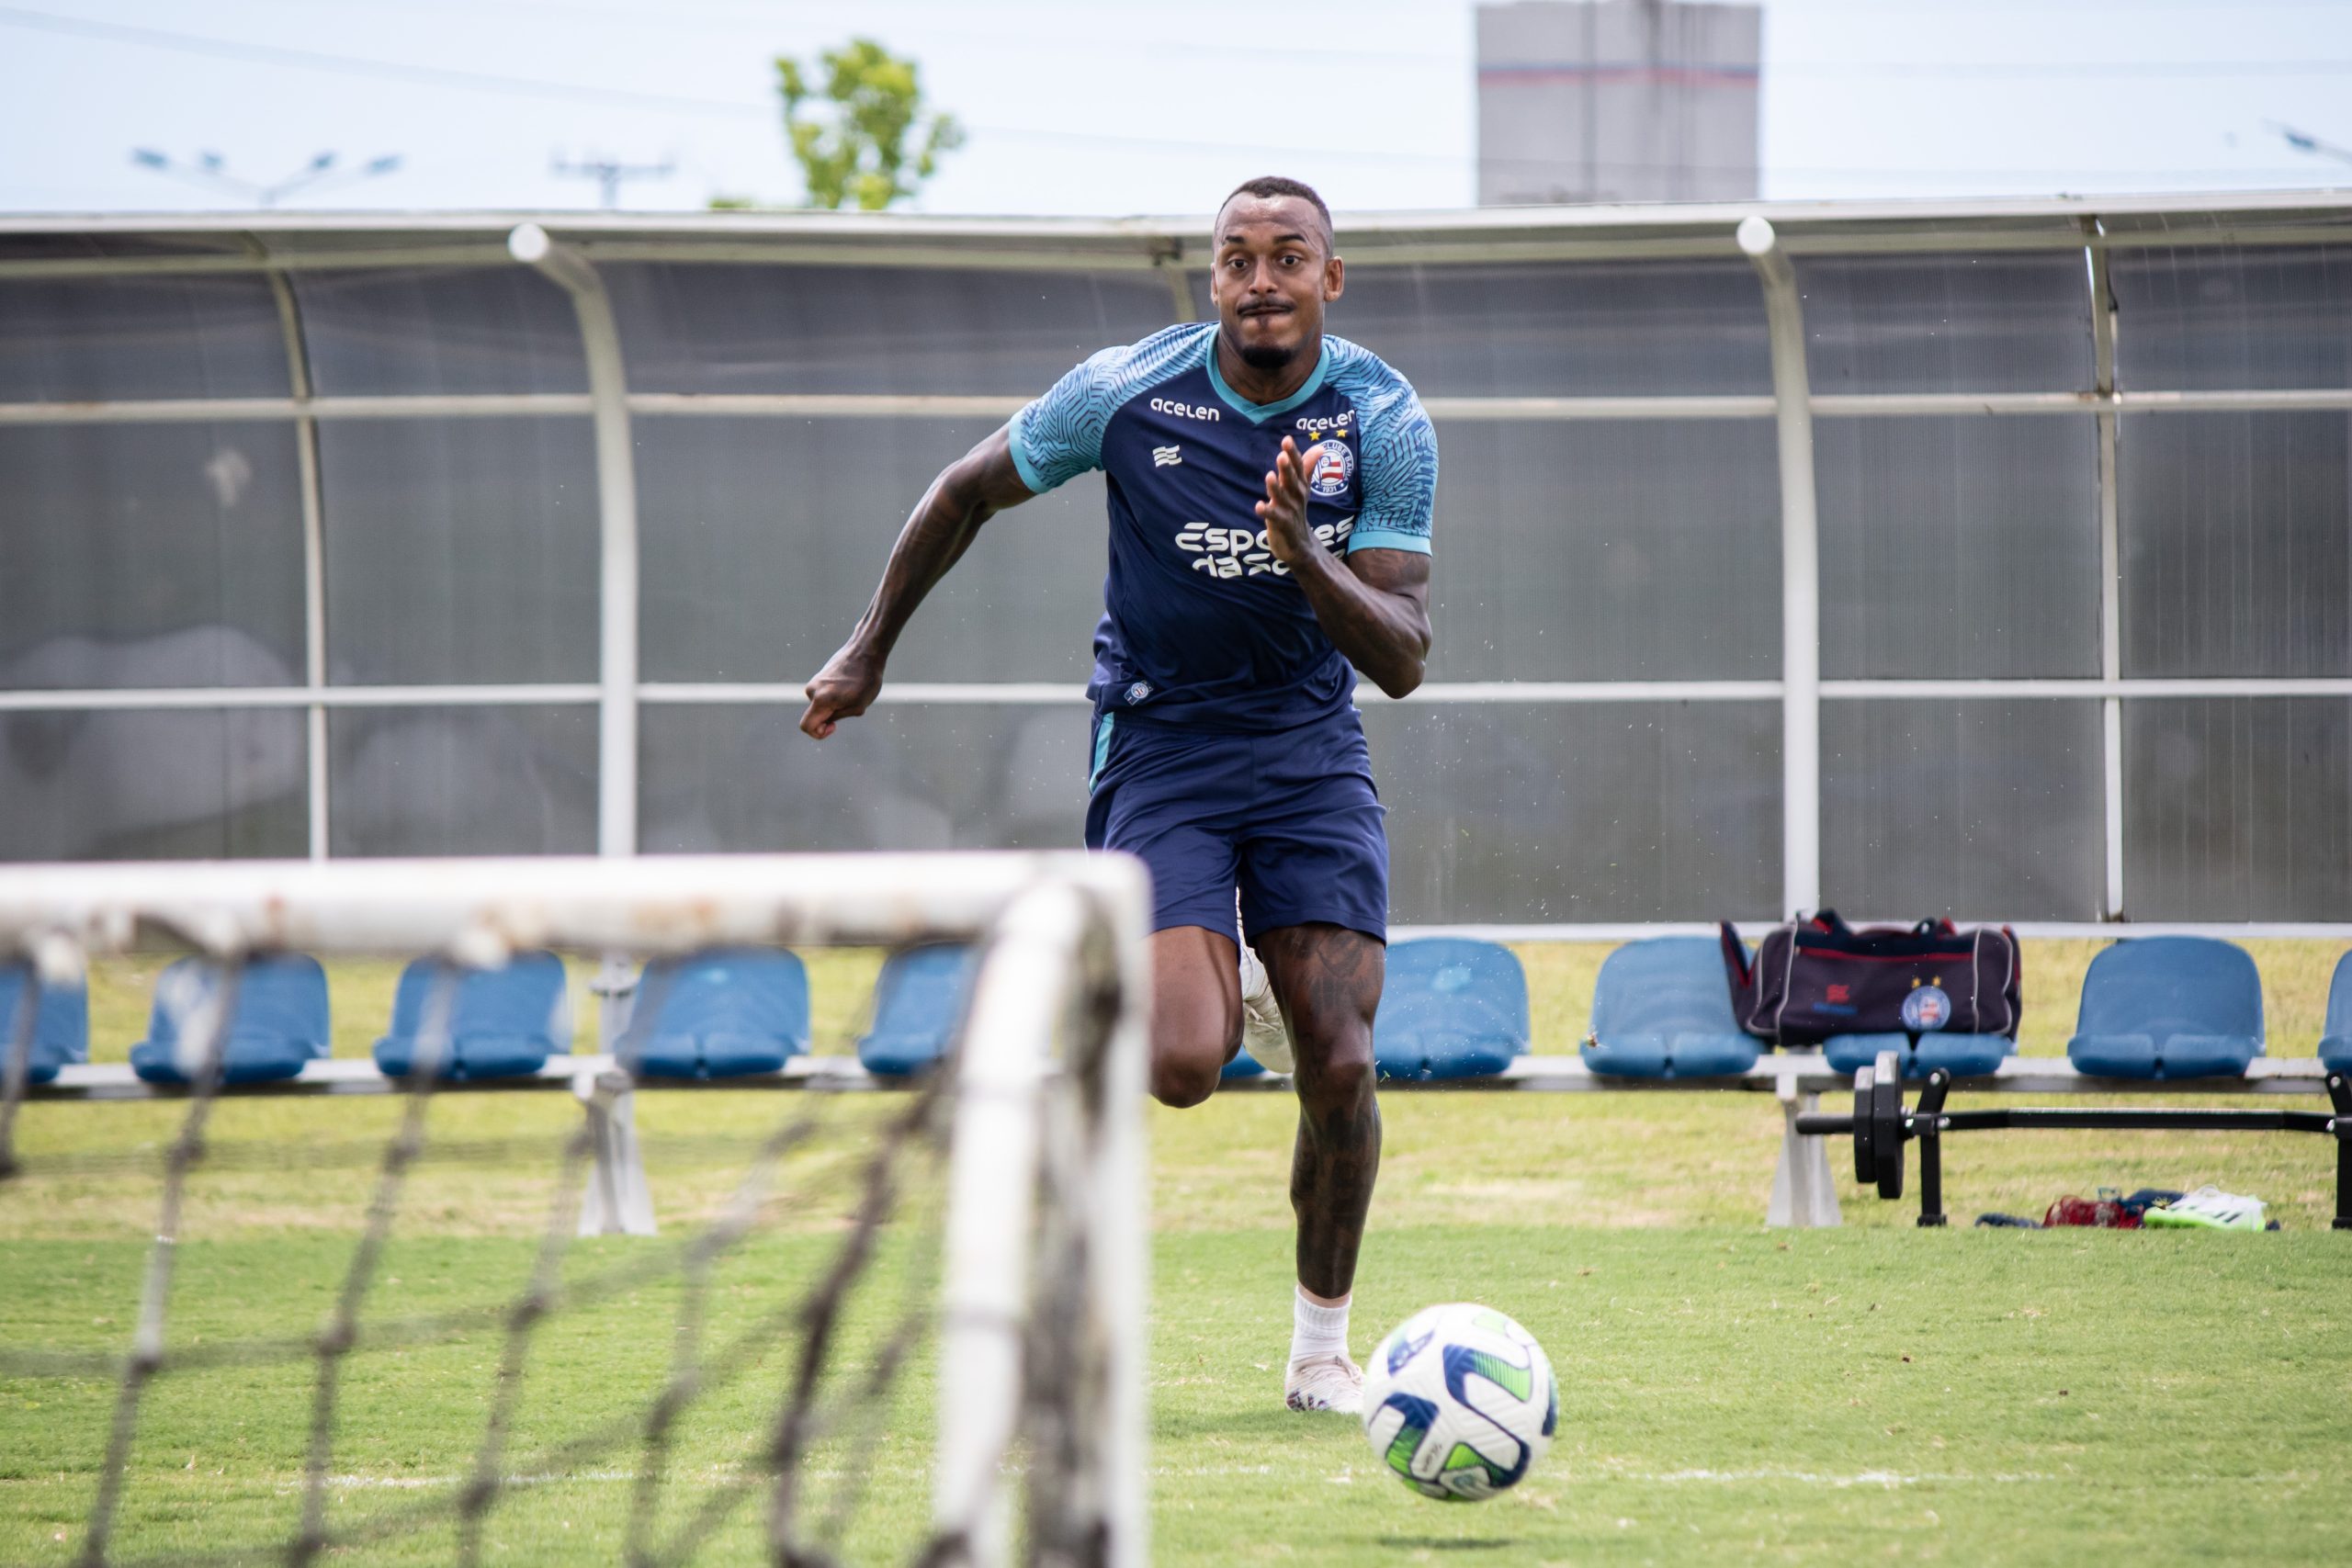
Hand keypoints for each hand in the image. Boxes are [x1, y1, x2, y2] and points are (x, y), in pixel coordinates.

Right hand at [799, 641, 885, 739]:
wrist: (866, 651)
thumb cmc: (866, 680)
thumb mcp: (857, 707)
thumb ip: (837, 717)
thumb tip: (825, 720)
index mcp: (820, 699)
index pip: (806, 726)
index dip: (818, 734)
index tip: (834, 726)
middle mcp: (812, 690)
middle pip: (815, 716)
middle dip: (831, 717)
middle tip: (852, 705)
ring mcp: (815, 682)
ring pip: (822, 706)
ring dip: (836, 706)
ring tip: (854, 693)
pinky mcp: (819, 677)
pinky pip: (824, 695)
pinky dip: (836, 697)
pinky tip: (851, 686)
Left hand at [1254, 434, 1313, 567]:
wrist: (1299, 544)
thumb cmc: (1296, 510)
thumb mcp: (1302, 487)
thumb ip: (1307, 467)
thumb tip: (1320, 448)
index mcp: (1300, 486)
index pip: (1298, 467)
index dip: (1293, 454)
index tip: (1287, 439)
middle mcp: (1296, 497)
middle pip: (1292, 480)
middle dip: (1287, 468)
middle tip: (1281, 455)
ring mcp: (1290, 511)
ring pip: (1282, 497)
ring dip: (1276, 488)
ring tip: (1270, 476)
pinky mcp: (1282, 525)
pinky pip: (1274, 517)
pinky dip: (1267, 511)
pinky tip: (1258, 505)